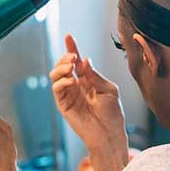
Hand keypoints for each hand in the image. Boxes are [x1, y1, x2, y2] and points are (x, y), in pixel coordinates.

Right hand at [50, 34, 127, 156]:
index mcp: (88, 80)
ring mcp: (68, 95)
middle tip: (73, 56)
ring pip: (56, 75)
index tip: (69, 36)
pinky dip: (62, 81)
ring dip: (61, 67)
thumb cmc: (113, 114)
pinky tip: (72, 81)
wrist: (109, 134)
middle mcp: (76, 86)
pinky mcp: (63, 105)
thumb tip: (85, 60)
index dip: (72, 48)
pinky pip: (57, 89)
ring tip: (71, 65)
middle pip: (63, 66)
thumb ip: (95, 75)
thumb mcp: (109, 89)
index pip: (77, 61)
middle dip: (65, 57)